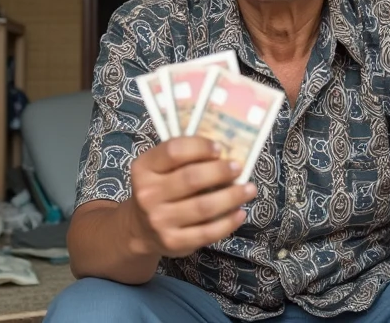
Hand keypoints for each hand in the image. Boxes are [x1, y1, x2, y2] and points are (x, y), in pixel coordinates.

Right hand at [128, 136, 256, 257]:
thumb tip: (227, 151)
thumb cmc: (160, 189)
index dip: (200, 147)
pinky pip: (207, 232)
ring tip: (249, 189)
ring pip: (204, 206)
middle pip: (191, 178)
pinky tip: (240, 213)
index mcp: (144, 168)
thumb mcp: (160, 168)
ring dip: (232, 196)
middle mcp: (148, 194)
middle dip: (221, 172)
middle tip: (239, 168)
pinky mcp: (173, 242)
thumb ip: (185, 157)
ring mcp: (159, 221)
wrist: (140, 229)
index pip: (174, 151)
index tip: (220, 148)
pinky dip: (228, 222)